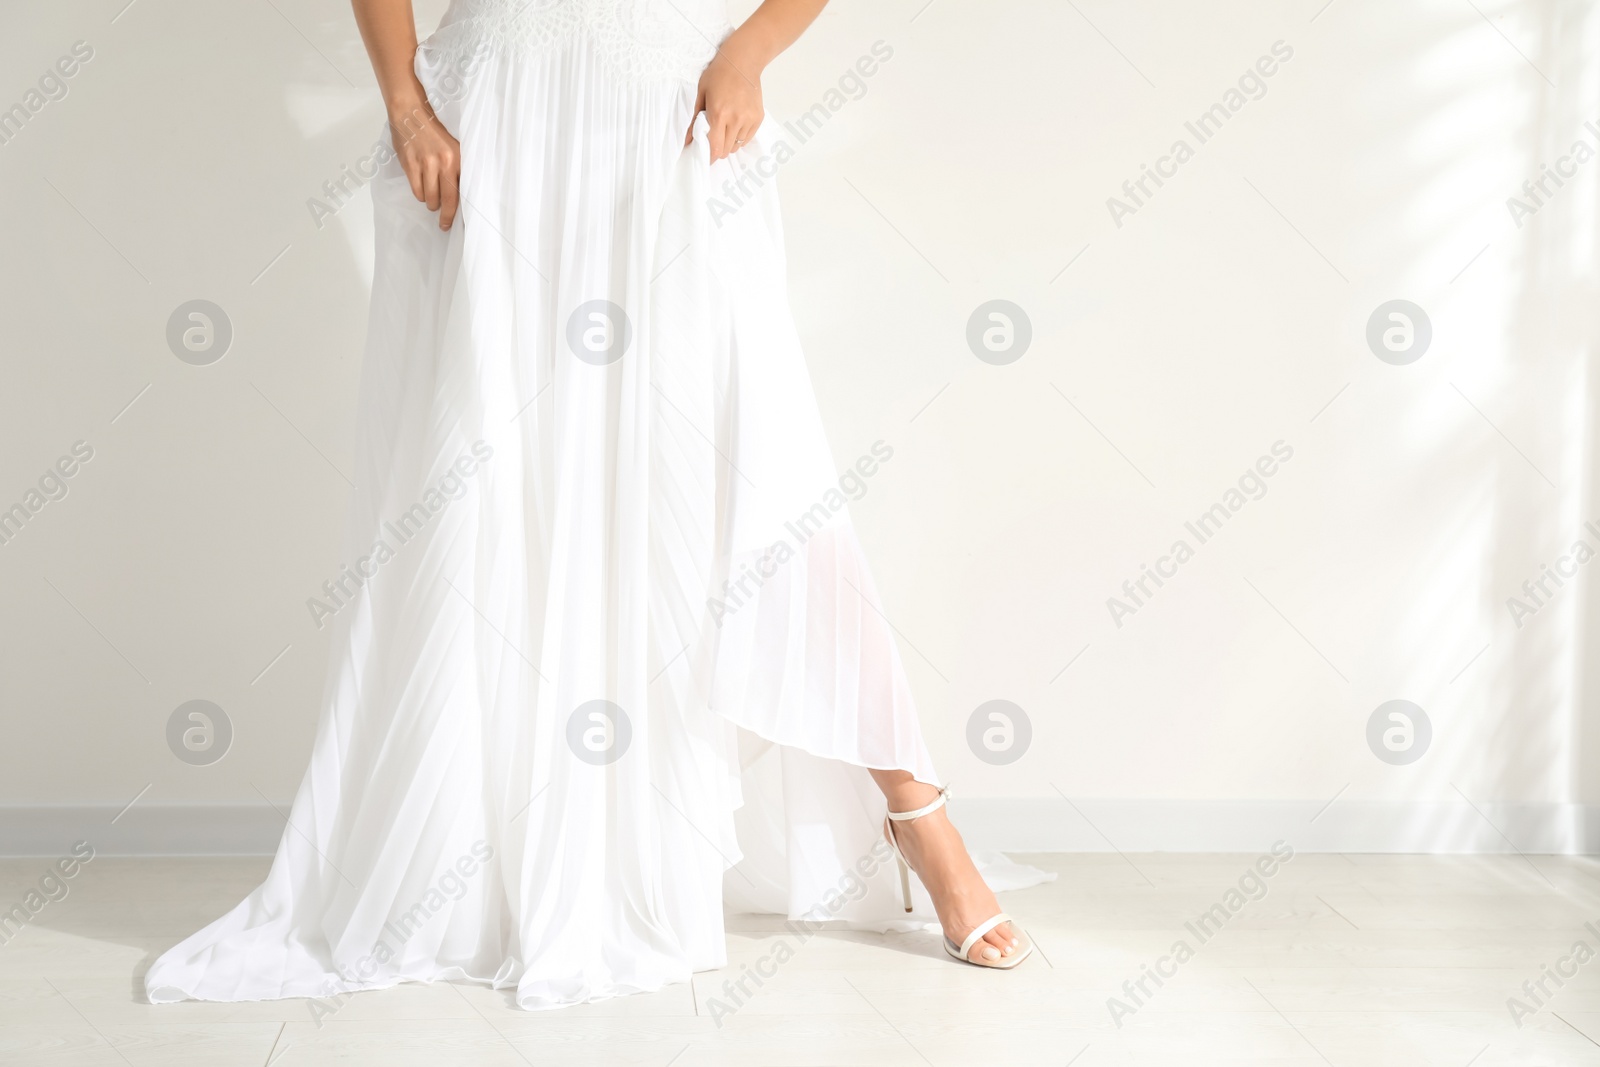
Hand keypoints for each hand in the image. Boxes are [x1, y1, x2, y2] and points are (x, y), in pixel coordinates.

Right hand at [389, 97, 460, 230]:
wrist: (410, 114)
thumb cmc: (433, 132)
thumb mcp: (454, 148)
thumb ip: (458, 169)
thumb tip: (462, 194)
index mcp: (457, 158)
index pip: (461, 191)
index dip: (458, 211)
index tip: (457, 222)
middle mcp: (443, 162)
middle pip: (446, 200)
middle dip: (444, 215)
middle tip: (443, 223)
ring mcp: (425, 164)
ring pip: (429, 198)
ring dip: (431, 202)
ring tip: (432, 198)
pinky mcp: (410, 165)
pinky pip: (416, 191)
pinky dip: (420, 194)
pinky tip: (422, 189)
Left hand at [686, 45, 763, 162]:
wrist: (743, 61)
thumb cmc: (719, 74)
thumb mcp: (701, 94)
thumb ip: (694, 120)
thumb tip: (687, 140)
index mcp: (719, 114)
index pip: (716, 148)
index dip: (710, 157)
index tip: (705, 158)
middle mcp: (736, 119)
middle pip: (726, 151)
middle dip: (718, 150)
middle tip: (713, 140)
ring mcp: (749, 119)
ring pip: (737, 146)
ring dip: (729, 143)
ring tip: (724, 128)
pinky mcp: (758, 118)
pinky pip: (747, 138)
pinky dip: (739, 137)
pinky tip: (735, 124)